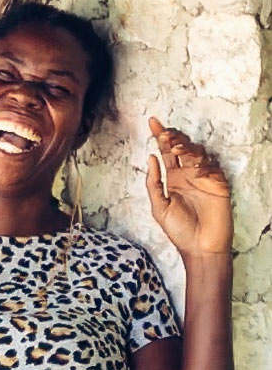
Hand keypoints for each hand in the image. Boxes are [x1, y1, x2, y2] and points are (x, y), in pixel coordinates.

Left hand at [146, 117, 232, 257]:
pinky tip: (194, 168)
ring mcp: (204, 178)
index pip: (166, 152)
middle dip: (173, 137)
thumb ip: (154, 183)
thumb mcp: (159, 207)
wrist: (199, 247)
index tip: (152, 122)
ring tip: (176, 150)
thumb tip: (151, 158)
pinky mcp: (218, 184)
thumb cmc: (179, 231)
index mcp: (173, 179)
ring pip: (197, 153)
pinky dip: (202, 164)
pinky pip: (211, 167)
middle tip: (164, 135)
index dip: (160, 137)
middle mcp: (188, 175)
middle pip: (182, 148)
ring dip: (186, 147)